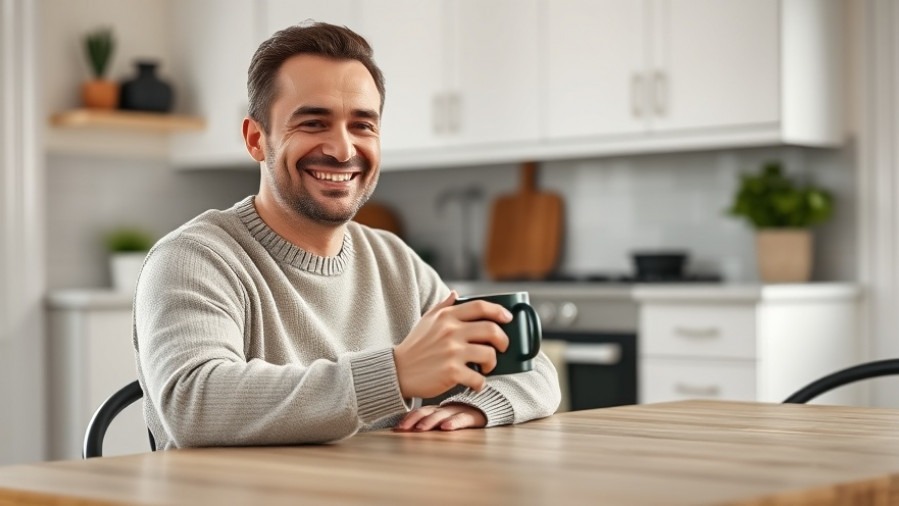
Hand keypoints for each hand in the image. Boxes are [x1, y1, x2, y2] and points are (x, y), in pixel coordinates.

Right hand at [394, 291, 510, 398]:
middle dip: (503, 340)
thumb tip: (456, 293)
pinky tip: (475, 383)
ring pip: (489, 354)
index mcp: (446, 317)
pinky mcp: (451, 372)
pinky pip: (478, 378)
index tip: (508, 318)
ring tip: (486, 368)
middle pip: (491, 330)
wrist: (397, 371)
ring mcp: (452, 352)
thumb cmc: (415, 346)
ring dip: (492, 363)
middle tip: (501, 347)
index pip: (480, 307)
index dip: (499, 311)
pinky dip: (480, 383)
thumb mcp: (426, 321)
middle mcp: (450, 331)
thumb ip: (443, 306)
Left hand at [394, 403, 486, 431]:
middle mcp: (446, 409)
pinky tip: (447, 427)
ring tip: (421, 429)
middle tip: (404, 429)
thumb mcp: (444, 415)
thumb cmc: (462, 412)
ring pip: (443, 415)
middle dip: (414, 421)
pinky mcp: (473, 416)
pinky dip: (454, 422)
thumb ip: (429, 418)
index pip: (420, 411)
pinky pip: (463, 418)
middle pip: (428, 413)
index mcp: (438, 408)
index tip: (397, 427)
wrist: (489, 404)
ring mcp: (459, 411)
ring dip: (431, 422)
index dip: (409, 418)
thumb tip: (403, 429)